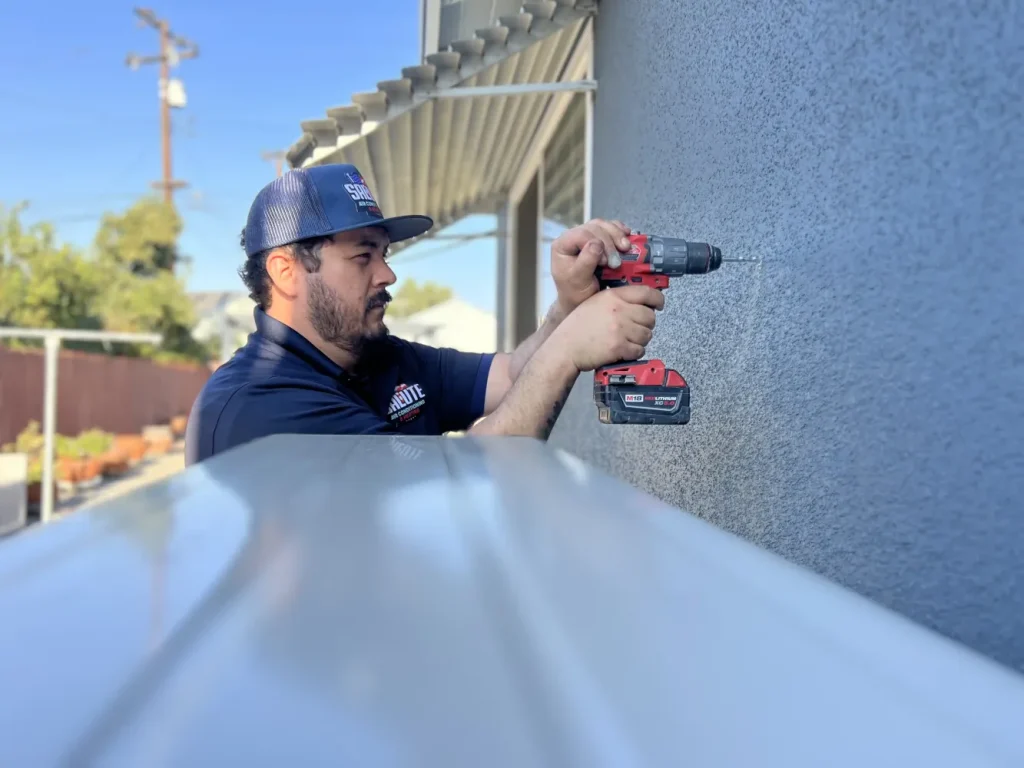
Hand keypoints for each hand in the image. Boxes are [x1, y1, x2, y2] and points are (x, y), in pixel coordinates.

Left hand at [549, 218, 633, 311]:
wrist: (582, 298)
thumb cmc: (576, 291)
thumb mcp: (578, 280)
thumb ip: (585, 262)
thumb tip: (596, 243)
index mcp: (562, 245)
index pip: (581, 234)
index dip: (596, 243)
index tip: (605, 262)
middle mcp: (572, 236)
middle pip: (594, 227)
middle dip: (610, 242)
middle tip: (617, 262)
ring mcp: (586, 235)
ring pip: (603, 225)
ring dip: (617, 235)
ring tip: (626, 248)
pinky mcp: (598, 237)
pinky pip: (610, 227)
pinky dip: (620, 231)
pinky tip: (628, 236)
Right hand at [550, 285, 664, 371]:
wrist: (565, 347)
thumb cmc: (577, 327)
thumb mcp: (595, 303)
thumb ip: (616, 300)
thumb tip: (638, 302)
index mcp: (613, 297)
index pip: (646, 293)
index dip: (657, 299)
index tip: (659, 304)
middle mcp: (619, 310)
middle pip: (650, 316)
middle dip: (646, 324)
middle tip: (637, 328)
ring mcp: (620, 329)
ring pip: (647, 334)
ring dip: (641, 339)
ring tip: (628, 340)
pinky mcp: (619, 346)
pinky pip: (639, 350)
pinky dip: (635, 352)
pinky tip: (624, 350)